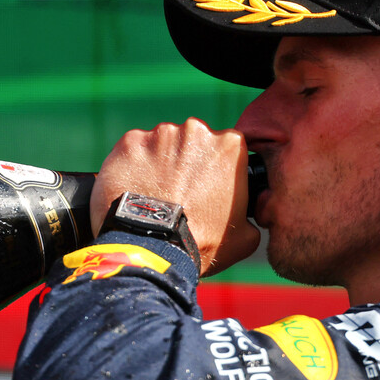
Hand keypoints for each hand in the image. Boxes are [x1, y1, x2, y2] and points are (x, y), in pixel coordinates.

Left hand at [92, 118, 261, 275]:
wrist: (154, 249)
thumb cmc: (202, 243)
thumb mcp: (246, 234)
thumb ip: (250, 213)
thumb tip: (246, 216)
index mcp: (230, 145)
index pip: (223, 148)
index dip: (213, 169)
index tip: (205, 187)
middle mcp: (196, 130)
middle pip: (191, 141)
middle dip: (186, 162)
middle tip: (178, 193)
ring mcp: (160, 135)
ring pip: (161, 145)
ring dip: (159, 163)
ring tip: (154, 195)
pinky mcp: (129, 143)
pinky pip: (132, 151)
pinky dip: (132, 167)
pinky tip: (134, 190)